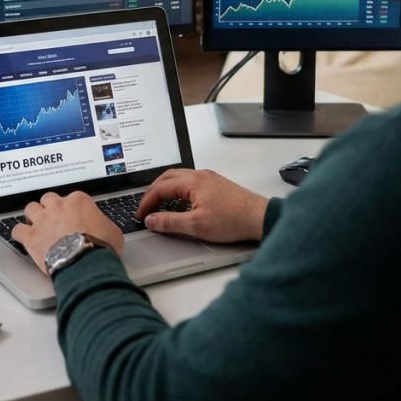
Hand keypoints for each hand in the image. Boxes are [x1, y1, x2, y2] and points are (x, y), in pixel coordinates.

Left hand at [12, 191, 123, 274]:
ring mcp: (42, 220)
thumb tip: (104, 229)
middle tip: (54, 219)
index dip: (72, 209)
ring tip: (37, 225)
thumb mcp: (112, 231)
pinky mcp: (31, 236)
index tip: (74, 217)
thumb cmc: (100, 246)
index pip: (72, 198)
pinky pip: (18, 230)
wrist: (85, 261)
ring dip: (33, 216)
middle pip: (48, 199)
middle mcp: (58, 206)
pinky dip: (20, 234)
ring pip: (30, 208)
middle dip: (50, 208)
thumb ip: (104, 224)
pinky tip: (23, 238)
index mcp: (78, 201)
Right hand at [135, 168, 268, 243]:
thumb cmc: (232, 220)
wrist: (259, 218)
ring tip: (160, 207)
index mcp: (192, 182)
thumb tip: (151, 220)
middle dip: (153, 192)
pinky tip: (182, 207)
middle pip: (168, 178)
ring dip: (167, 191)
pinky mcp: (217, 185)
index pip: (160, 188)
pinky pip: (191, 184)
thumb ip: (169, 222)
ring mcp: (210, 179)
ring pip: (180, 179)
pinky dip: (180, 193)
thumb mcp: (196, 225)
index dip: (146, 202)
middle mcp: (200, 175)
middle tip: (145, 206)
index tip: (140, 214)